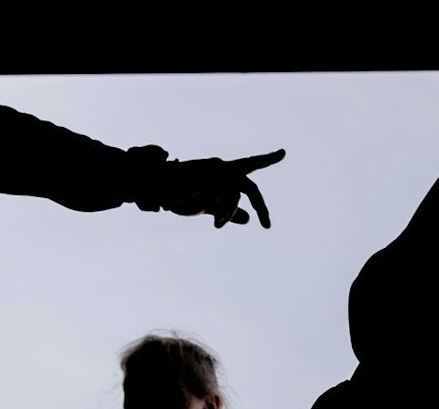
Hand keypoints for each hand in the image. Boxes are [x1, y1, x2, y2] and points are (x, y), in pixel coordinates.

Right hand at [143, 149, 285, 227]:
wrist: (156, 190)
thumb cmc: (181, 196)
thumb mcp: (210, 207)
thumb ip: (229, 211)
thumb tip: (248, 219)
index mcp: (224, 172)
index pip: (250, 166)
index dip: (267, 159)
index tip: (283, 153)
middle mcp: (222, 167)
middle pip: (251, 187)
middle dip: (262, 207)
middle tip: (267, 226)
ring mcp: (213, 171)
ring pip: (235, 195)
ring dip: (229, 212)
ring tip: (219, 226)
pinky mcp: (204, 176)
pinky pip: (220, 197)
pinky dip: (219, 211)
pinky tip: (213, 220)